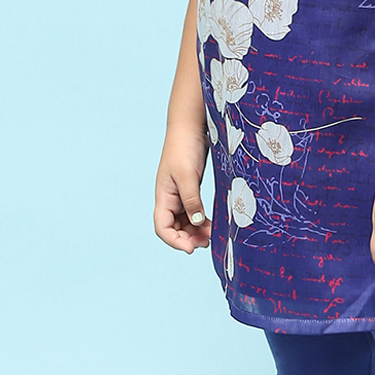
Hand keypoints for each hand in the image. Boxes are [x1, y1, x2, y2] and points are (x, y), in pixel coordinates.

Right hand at [154, 124, 211, 253]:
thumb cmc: (185, 147)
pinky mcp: (191, 188)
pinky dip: (201, 220)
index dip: (174, 241)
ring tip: (212, 236)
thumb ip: (191, 200)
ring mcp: (180, 193)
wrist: (190, 125)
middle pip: (173, 228)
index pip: (162, 227)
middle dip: (188, 238)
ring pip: (185, 221)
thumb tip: (196, 223)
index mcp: (163, 195)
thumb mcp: (188, 175)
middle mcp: (169, 197)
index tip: (192, 249)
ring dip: (196, 231)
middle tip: (207, 243)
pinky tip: (212, 224)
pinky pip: (193, 211)